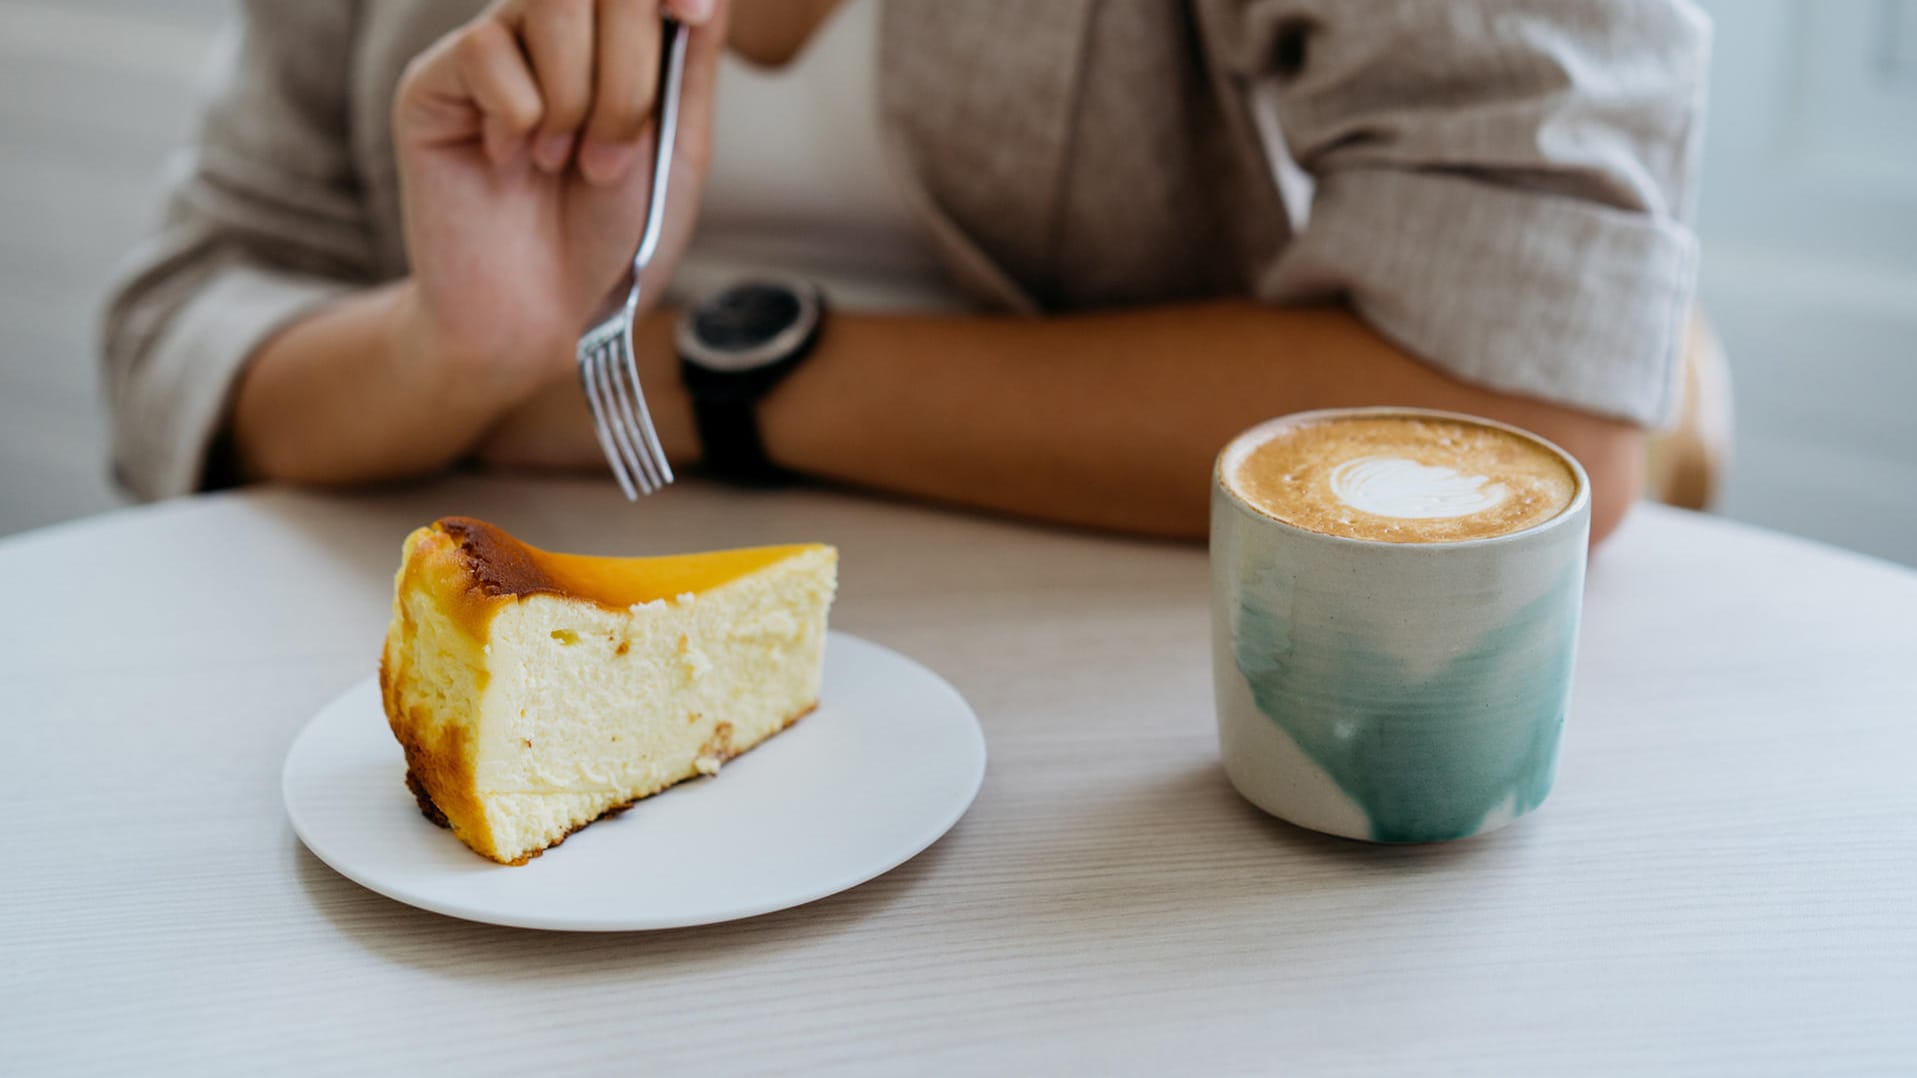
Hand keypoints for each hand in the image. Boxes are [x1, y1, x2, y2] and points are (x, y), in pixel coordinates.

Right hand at [393, 0, 725, 399]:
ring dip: (577, 98)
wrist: (544, 319)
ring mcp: (491, 53)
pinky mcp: (433, 84)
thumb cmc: (610, 240)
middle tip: (611, 156)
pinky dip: (518, 116)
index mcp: (611, 44)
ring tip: (565, 163)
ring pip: (548, 2)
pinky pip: (486, 50)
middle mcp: (550, 36)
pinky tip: (508, 161)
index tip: (693, 14)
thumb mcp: (677, 151)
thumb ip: (688, 63)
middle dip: (627, 74)